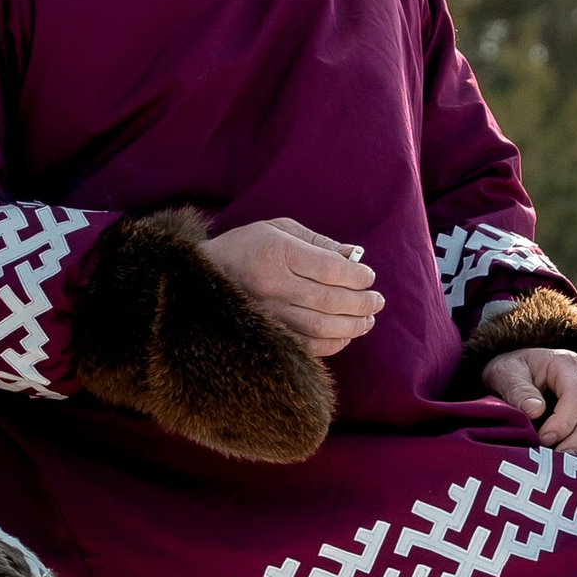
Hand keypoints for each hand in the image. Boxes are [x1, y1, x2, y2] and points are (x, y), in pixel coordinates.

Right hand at [202, 218, 383, 359]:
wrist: (199, 276)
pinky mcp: (264, 335)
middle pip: (330, 300)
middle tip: (377, 302)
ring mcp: (267, 314)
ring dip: (351, 326)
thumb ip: (317, 242)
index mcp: (277, 253)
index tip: (369, 277)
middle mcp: (272, 285)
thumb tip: (353, 255)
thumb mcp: (278, 229)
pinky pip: (306, 347)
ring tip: (367, 320)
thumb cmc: (245, 247)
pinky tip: (344, 336)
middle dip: (361, 303)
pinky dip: (331, 344)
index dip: (357, 276)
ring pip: (321, 327)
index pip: (330, 268)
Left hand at [482, 345, 576, 455]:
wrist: (515, 377)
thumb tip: (534, 410)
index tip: (543, 439)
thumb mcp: (504, 373)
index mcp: (567, 365)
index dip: (564, 422)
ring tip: (561, 467)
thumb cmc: (510, 374)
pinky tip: (568, 466)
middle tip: (556, 460)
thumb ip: (516, 389)